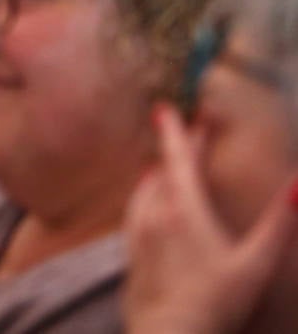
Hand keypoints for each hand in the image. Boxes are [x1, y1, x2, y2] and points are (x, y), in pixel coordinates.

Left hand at [124, 104, 296, 333]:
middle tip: (179, 130)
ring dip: (157, 175)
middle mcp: (154, 216)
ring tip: (164, 166)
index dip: (177, 134)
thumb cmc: (217, 301)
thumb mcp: (257, 262)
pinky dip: (145, 198)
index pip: (179, 161)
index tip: (168, 109)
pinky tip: (148, 206)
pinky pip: (135, 214)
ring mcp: (138, 236)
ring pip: (145, 192)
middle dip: (173, 150)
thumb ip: (279, 223)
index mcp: (183, 210)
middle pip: (163, 173)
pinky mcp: (131, 255)